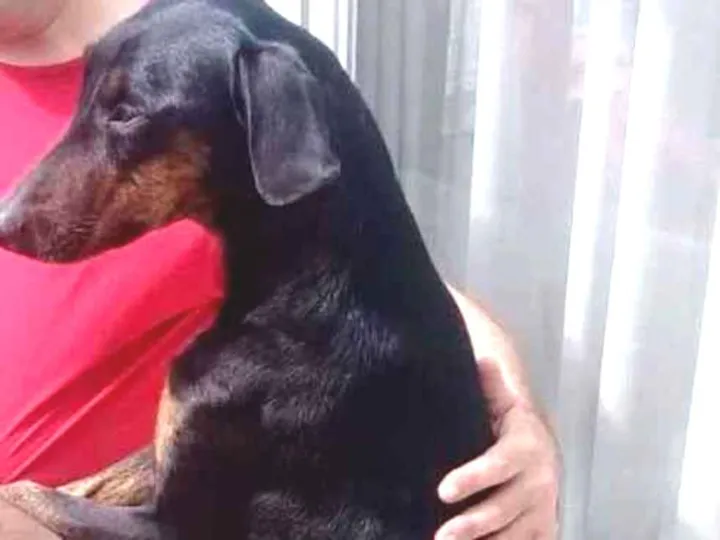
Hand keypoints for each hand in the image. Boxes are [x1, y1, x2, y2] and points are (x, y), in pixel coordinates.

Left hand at [439, 286, 560, 538]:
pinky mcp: (543, 528)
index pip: (499, 464)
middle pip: (504, 507)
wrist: (541, 453)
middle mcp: (539, 480)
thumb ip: (491, 387)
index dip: (474, 477)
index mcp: (526, 445)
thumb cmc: (510, 428)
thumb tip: (482, 357)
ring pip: (514, 534)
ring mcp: (543, 508)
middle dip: (473, 523)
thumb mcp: (503, 404)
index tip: (443, 490)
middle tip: (441, 535)